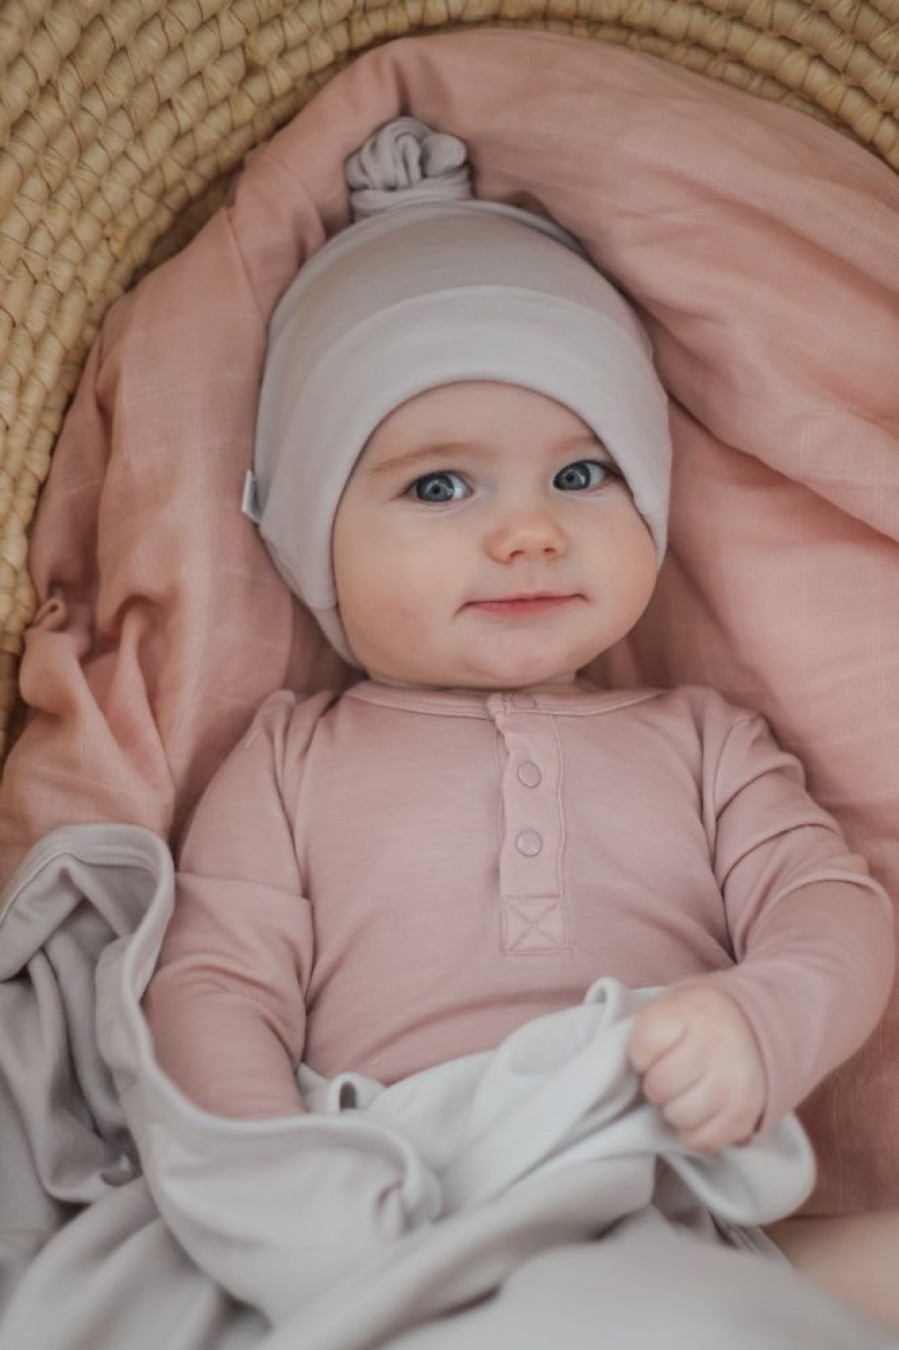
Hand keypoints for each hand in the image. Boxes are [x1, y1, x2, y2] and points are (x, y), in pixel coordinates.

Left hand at [628, 984, 765, 1151]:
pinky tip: (699, 1111)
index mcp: (690, 1011)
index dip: (640, 1056)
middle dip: (656, 1085)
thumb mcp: (669, 1005)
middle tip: (669, 1076)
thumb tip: (612, 1062)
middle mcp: (716, 1044)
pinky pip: (703, 1141)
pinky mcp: (746, 1113)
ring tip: (684, 1092)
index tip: (652, 1052)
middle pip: (659, 1086)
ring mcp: (735, 1081)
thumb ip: (642, 1027)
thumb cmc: (696, 1020)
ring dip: (674, 1109)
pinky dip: (694, 1132)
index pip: (643, 1047)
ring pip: (679, 1116)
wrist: (756, 1026)